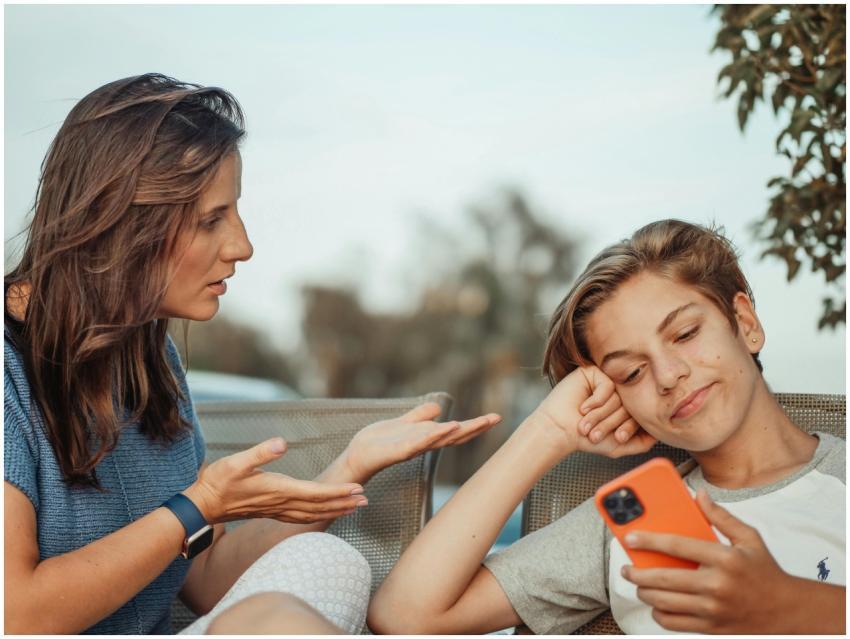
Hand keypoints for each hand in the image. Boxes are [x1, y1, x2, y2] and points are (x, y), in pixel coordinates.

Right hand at [184, 438, 366, 524]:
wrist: (203, 505)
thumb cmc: (218, 481)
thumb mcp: (236, 462)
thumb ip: (260, 452)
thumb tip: (281, 442)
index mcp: (278, 489)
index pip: (316, 492)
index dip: (338, 491)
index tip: (357, 489)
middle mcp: (282, 503)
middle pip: (320, 506)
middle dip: (344, 503)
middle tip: (366, 499)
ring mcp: (278, 510)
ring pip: (314, 514)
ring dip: (335, 511)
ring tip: (354, 508)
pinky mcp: (273, 512)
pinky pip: (303, 517)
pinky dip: (319, 516)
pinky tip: (325, 514)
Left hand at [341, 402, 501, 480]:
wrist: (358, 455)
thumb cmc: (379, 442)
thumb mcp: (404, 423)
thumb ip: (420, 416)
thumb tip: (438, 407)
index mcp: (426, 437)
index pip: (455, 431)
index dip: (474, 425)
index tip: (494, 417)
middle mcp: (424, 444)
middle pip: (454, 436)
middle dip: (475, 427)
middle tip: (495, 418)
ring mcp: (414, 448)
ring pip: (440, 439)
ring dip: (458, 431)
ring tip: (476, 422)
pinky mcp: (400, 450)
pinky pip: (420, 442)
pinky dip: (434, 435)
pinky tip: (446, 427)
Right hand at [531, 366, 655, 457]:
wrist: (561, 431)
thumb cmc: (586, 438)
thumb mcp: (619, 446)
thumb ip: (642, 442)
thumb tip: (660, 432)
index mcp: (623, 407)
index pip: (639, 413)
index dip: (629, 427)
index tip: (617, 438)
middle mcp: (617, 393)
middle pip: (630, 404)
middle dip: (612, 422)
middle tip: (596, 432)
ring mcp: (605, 382)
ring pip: (618, 396)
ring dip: (601, 414)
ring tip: (587, 422)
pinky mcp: (593, 373)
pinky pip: (607, 385)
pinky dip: (596, 401)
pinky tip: (584, 406)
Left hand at [621, 490, 796, 632]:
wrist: (788, 612)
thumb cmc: (765, 571)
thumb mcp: (749, 538)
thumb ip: (721, 516)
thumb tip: (699, 495)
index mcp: (725, 558)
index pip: (678, 546)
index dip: (650, 540)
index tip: (630, 538)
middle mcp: (717, 585)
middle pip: (664, 579)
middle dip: (637, 573)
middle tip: (626, 568)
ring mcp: (713, 610)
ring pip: (664, 603)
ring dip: (644, 593)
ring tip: (639, 583)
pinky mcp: (711, 628)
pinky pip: (673, 623)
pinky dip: (659, 613)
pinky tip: (657, 603)